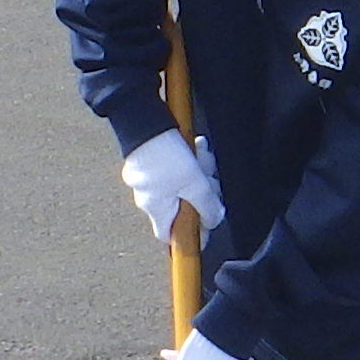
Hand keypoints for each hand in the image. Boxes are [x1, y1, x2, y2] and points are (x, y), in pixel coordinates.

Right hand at [120, 130, 224, 244]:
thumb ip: (207, 205)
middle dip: (202, 192)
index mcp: (156, 208)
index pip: (169, 236)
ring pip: (183, 184)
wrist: (144, 123)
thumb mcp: (195, 184)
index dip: (188, 235)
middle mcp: (148, 197)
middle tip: (209, 179)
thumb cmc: (163, 155)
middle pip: (183, 206)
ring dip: (199, 171)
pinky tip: (196, 147)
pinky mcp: (151, 160)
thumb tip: (215, 219)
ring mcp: (148, 178)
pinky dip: (189, 158)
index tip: (206, 227)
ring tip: (201, 155)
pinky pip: (176, 167)